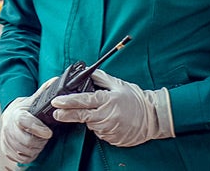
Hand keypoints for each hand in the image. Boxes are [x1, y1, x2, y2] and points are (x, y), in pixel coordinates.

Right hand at [0, 78, 55, 165]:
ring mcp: (7, 140)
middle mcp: (9, 128)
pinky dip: (29, 154)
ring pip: (26, 151)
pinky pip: (22, 158)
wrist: (8, 119)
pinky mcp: (7, 150)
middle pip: (27, 141)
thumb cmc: (24, 111)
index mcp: (16, 115)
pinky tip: (31, 147)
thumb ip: (43, 93)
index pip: (25, 122)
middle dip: (39, 141)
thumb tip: (55, 80)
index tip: (48, 133)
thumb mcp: (32, 101)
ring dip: (35, 148)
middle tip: (43, 136)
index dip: (37, 128)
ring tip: (37, 140)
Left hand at [51, 69, 173, 146]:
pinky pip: (99, 132)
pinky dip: (99, 126)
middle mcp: (107, 116)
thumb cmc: (135, 99)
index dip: (68, 102)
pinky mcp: (112, 138)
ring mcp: (110, 129)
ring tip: (101, 112)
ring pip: (91, 124)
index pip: (83, 101)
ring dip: (90, 119)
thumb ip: (100, 78)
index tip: (56, 102)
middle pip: (81, 116)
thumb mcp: (118, 84)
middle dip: (67, 114)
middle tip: (56, 113)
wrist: (153, 117)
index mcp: (107, 100)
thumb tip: (85, 72)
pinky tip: (108, 120)